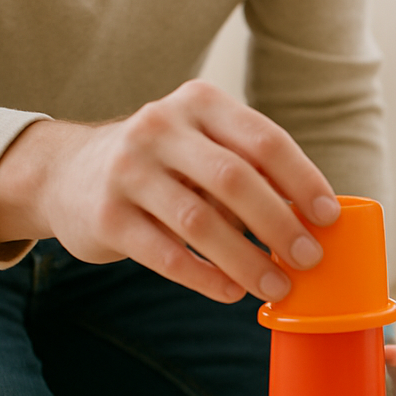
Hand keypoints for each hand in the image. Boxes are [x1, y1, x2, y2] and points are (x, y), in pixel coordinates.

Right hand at [0, 80, 339, 302]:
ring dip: (246, 260)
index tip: (329, 217)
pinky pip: (164, 254)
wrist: (67, 172)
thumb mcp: (204, 147)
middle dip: (279, 224)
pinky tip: (231, 292)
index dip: (303, 180)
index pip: (264, 140)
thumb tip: (316, 219)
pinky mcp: (105, 215)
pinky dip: (204, 277)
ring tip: (277, 287)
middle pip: (234, 179)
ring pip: (199, 221)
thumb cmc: (165, 165)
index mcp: (200, 103)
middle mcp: (160, 128)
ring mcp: (127, 169)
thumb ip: (252, 170)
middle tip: (309, 259)